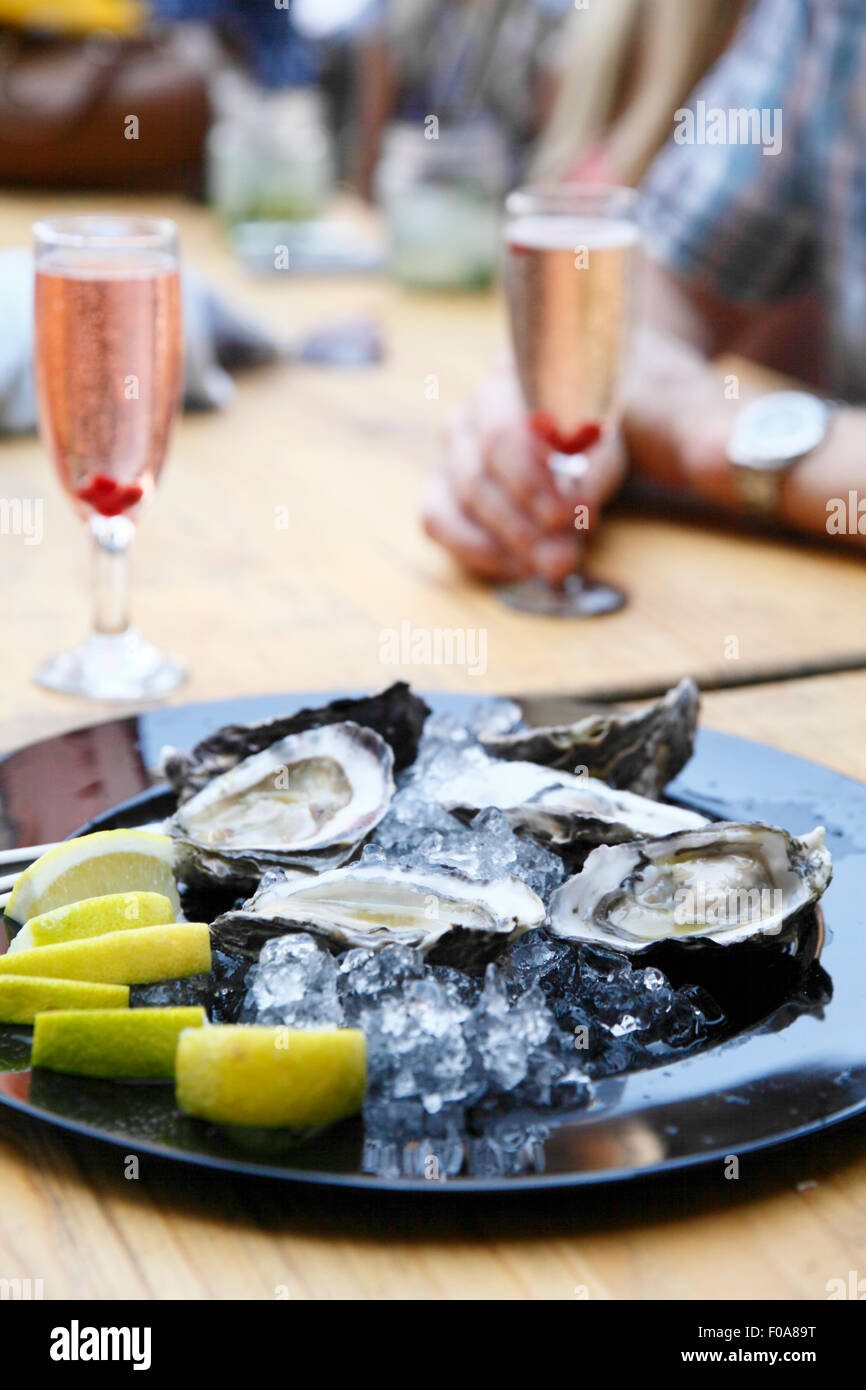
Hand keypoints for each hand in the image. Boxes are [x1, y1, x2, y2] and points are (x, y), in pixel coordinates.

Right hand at [422, 366, 627, 582]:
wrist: (576, 451)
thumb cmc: (589, 444)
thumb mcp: (604, 449)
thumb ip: (592, 470)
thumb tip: (574, 510)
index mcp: (512, 378)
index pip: (507, 431)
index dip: (535, 479)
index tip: (571, 515)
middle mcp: (473, 409)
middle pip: (483, 469)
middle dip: (526, 522)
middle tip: (564, 557)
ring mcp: (450, 450)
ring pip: (466, 498)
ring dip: (511, 540)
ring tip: (554, 564)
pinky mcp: (438, 489)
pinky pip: (438, 521)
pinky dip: (478, 550)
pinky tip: (518, 566)